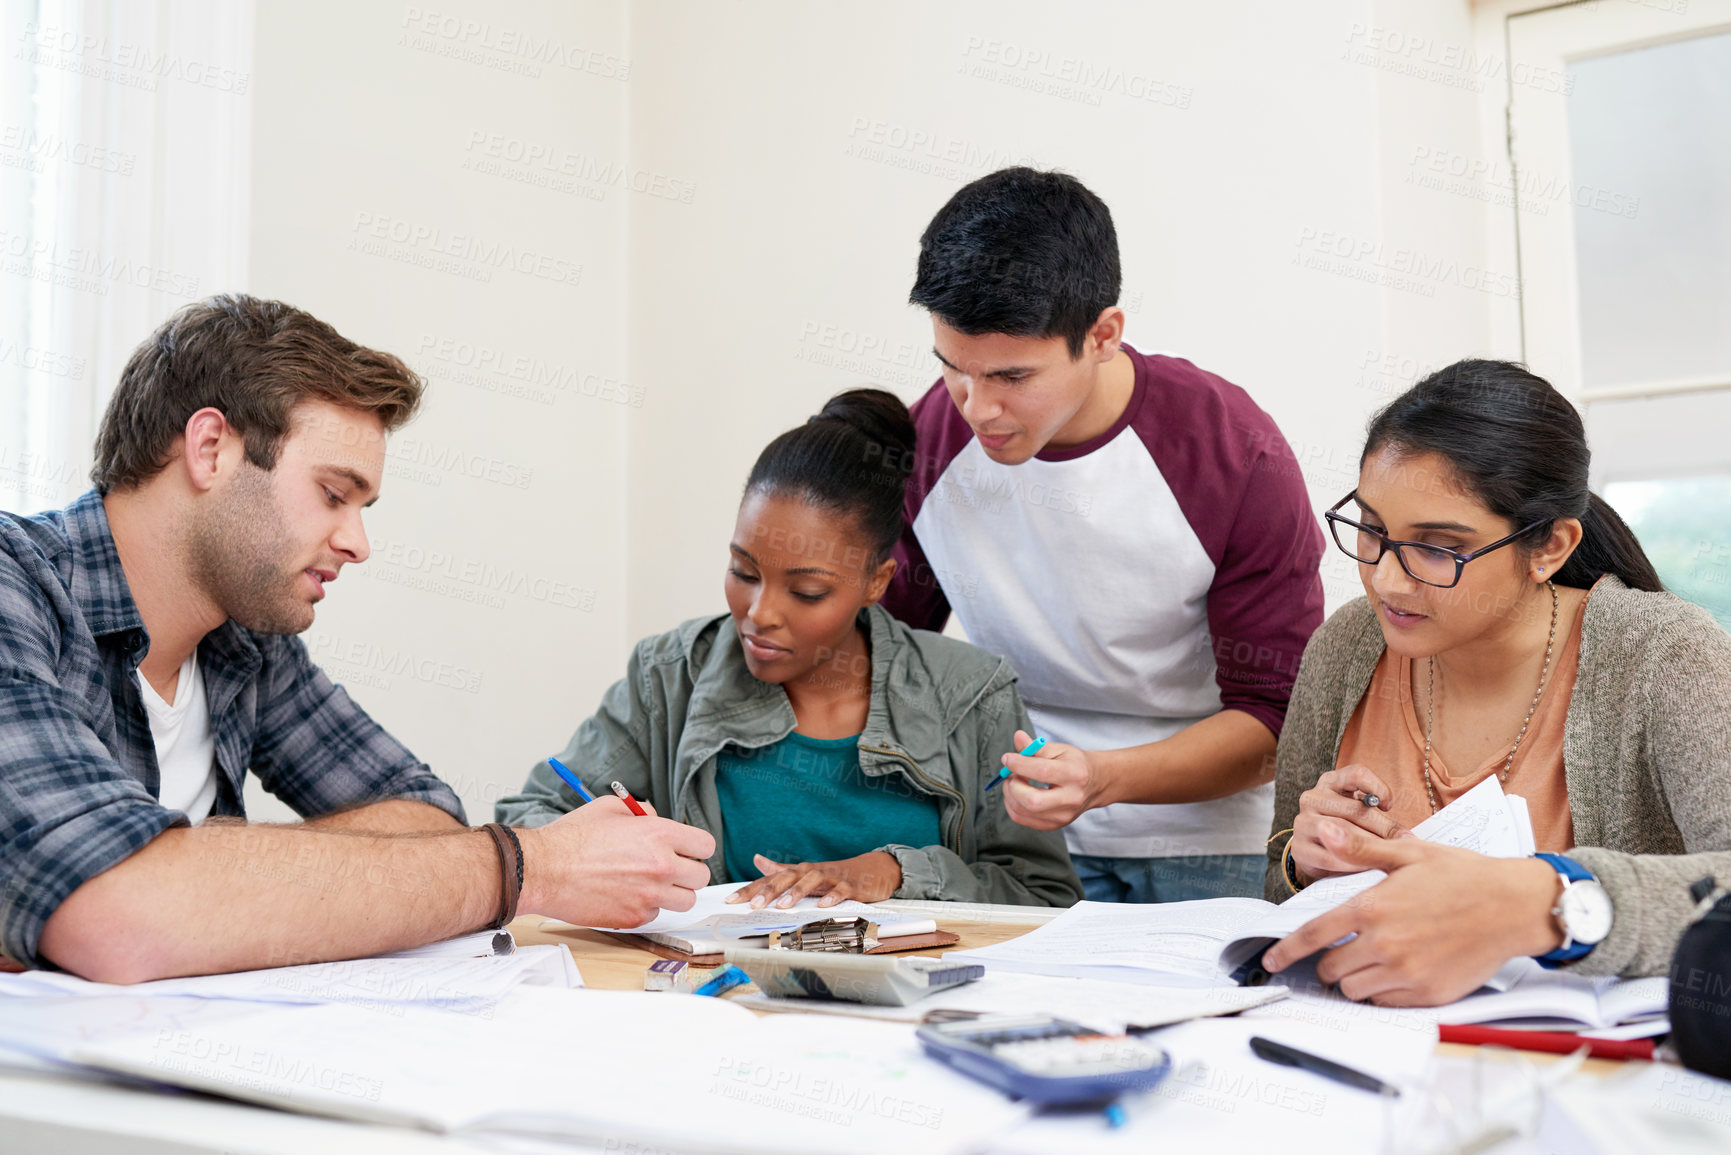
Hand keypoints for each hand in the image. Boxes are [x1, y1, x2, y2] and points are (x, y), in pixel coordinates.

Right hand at [516, 796, 714, 926]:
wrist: (543, 870)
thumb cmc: (572, 838)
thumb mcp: (610, 808)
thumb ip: (643, 812)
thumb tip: (657, 819)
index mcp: (659, 835)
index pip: (705, 846)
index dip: (696, 847)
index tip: (686, 850)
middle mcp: (660, 866)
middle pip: (701, 877)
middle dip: (688, 872)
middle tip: (670, 868)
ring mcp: (649, 896)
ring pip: (685, 901)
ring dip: (673, 893)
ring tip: (651, 884)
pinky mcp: (633, 918)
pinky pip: (656, 915)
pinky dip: (647, 907)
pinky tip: (627, 895)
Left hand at [724, 851, 901, 908]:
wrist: (873, 869)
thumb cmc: (836, 874)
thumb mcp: (806, 872)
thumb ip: (781, 869)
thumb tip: (757, 860)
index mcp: (799, 872)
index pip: (770, 879)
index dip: (750, 889)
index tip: (731, 901)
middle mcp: (812, 872)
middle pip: (787, 877)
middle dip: (769, 891)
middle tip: (753, 906)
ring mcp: (832, 877)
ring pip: (811, 881)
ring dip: (796, 893)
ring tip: (782, 906)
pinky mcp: (851, 885)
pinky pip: (841, 890)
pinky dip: (832, 897)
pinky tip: (823, 905)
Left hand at [999, 729, 1101, 830]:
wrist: (1095, 783)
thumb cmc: (1075, 764)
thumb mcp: (1059, 749)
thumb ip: (1036, 746)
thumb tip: (1018, 737)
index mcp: (1075, 774)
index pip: (1042, 771)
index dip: (1019, 764)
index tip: (1007, 758)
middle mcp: (1071, 799)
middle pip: (1032, 800)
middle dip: (1013, 786)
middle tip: (1011, 774)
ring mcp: (1063, 816)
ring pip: (1023, 811)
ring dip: (1010, 794)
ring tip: (1014, 781)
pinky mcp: (1055, 824)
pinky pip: (1022, 819)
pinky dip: (1012, 805)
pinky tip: (1016, 793)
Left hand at [1261, 829, 1564, 1006]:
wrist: (1515, 906)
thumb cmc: (1462, 877)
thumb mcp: (1407, 854)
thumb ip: (1359, 849)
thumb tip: (1324, 829)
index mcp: (1373, 907)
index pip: (1314, 935)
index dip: (1287, 951)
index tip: (1272, 960)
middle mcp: (1385, 944)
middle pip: (1331, 969)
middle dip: (1327, 963)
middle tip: (1340, 952)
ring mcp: (1407, 973)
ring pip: (1355, 990)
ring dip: (1353, 979)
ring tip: (1369, 960)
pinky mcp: (1428, 994)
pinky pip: (1385, 1002)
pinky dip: (1381, 992)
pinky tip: (1393, 973)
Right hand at [1288, 764, 1411, 883]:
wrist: (1318, 855)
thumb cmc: (1348, 829)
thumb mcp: (1360, 813)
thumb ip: (1377, 816)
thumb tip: (1406, 837)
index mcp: (1330, 782)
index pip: (1356, 774)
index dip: (1378, 787)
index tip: (1390, 806)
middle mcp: (1313, 798)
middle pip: (1353, 808)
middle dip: (1383, 827)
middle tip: (1403, 842)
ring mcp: (1303, 823)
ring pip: (1341, 832)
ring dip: (1369, 846)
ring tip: (1387, 855)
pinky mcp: (1299, 848)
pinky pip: (1330, 857)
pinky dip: (1351, 863)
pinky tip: (1367, 867)